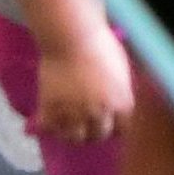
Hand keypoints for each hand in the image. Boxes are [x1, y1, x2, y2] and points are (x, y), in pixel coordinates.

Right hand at [33, 19, 135, 147]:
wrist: (71, 36)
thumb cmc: (101, 45)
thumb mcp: (121, 70)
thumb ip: (121, 91)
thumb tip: (118, 103)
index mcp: (120, 103)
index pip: (123, 129)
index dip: (117, 127)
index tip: (111, 124)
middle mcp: (99, 114)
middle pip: (99, 135)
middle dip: (96, 131)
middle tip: (89, 125)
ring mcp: (74, 114)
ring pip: (74, 138)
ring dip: (74, 133)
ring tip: (69, 125)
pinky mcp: (51, 109)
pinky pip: (50, 128)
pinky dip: (50, 127)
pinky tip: (51, 121)